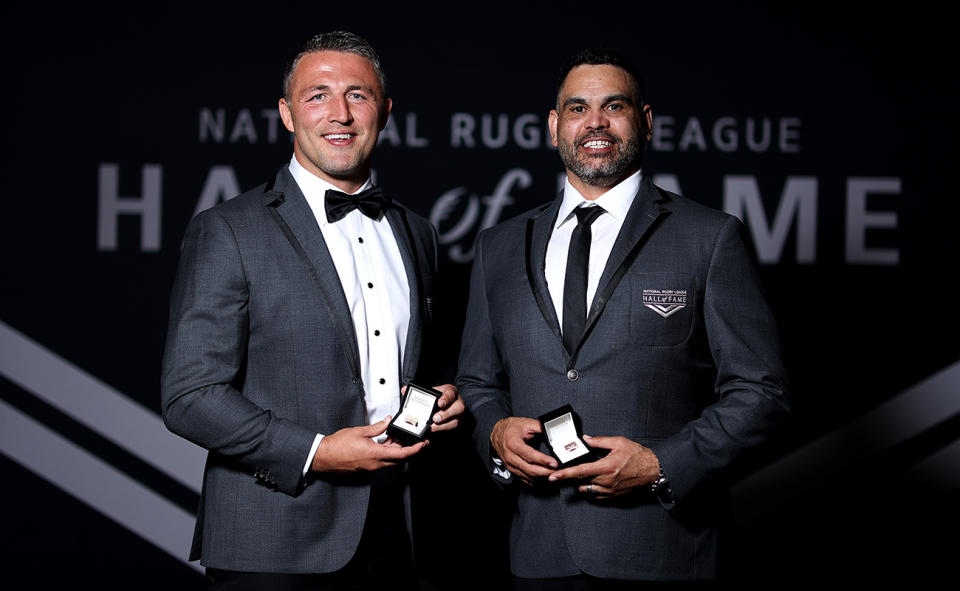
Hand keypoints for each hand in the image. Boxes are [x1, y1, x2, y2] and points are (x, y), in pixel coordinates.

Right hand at [310, 417, 425, 472]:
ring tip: (398, 437)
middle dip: (408, 449)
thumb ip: (377, 427)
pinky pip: (382, 461)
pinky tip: (386, 443)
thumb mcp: (359, 431)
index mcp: (375, 454)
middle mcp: (375, 463)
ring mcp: (371, 466)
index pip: (402, 454)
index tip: (422, 444)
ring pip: (391, 460)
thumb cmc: (338, 446)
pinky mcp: (366, 467)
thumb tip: (388, 421)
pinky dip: (387, 452)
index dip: (414, 449)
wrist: (324, 456)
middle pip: (398, 458)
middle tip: (414, 440)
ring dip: (397, 450)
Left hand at [429, 384, 463, 432]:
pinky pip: (453, 428)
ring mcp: (460, 414)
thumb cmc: (438, 397)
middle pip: (458, 408)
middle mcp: (459, 402)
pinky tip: (434, 429)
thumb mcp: (434, 392)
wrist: (444, 403)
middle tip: (435, 418)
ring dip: (443, 425)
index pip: (451, 394)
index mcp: (452, 391)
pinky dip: (442, 429)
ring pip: (456, 421)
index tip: (440, 403)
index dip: (446, 399)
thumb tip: (422, 400)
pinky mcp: (457, 423)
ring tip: (433, 426)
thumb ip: (430, 395)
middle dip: (446, 414)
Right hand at [490, 417, 557, 484]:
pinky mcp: (511, 469)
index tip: (554, 463)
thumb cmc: (511, 428)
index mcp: (513, 443)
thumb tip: (552, 431)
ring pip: (527, 476)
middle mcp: (510, 456)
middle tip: (557, 471)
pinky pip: (523, 479)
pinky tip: (543, 479)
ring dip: (541, 478)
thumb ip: (539, 427)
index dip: (543, 460)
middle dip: (545, 472)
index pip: (529, 455)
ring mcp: (510, 465)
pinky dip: (534, 480)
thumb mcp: (525, 423)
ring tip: (553, 475)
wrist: (497, 434)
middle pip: (529, 469)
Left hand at [548, 435, 658, 498]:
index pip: (580, 471)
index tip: (553, 476)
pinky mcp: (614, 496)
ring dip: (581, 484)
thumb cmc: (638, 456)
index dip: (564, 474)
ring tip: (583, 475)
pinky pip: (596, 497)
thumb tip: (585, 439)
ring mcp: (610, 491)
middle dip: (572, 478)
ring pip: (587, 491)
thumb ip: (599, 441)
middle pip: (580, 483)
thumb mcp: (619, 442)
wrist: (653, 471)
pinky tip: (593, 482)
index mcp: (605, 467)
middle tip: (568, 472)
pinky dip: (591, 490)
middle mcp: (606, 481)